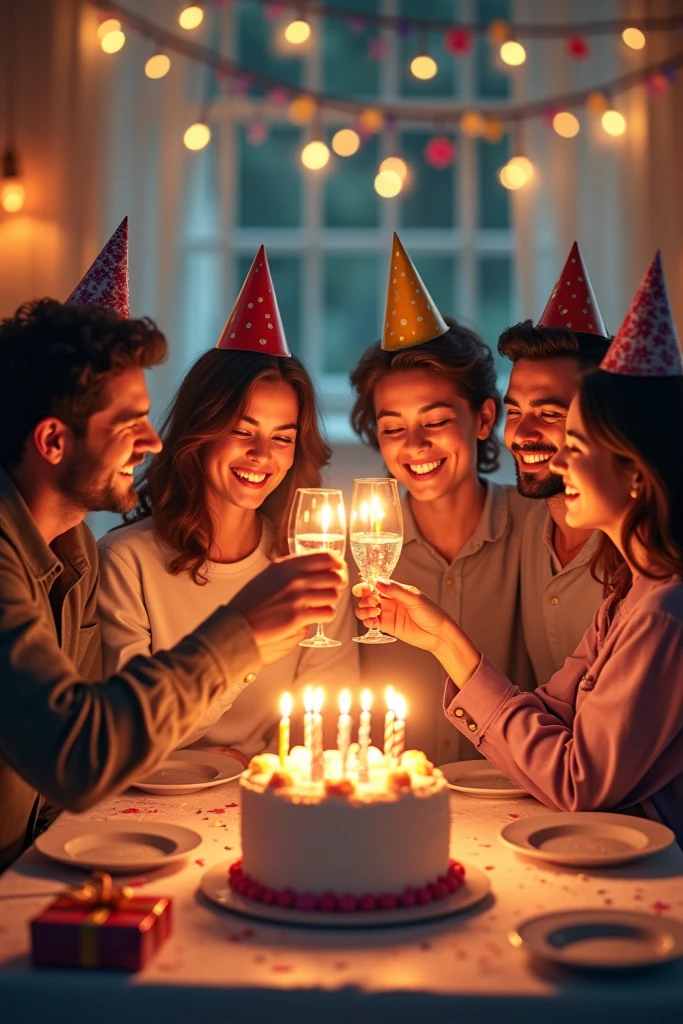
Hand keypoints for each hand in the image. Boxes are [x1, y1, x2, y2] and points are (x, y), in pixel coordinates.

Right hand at [231, 552, 346, 665]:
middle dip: (337, 584)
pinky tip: (317, 616)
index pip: (326, 557)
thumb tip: (314, 566)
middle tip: (333, 590)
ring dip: (330, 601)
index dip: (338, 563)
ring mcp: (297, 597)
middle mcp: (294, 578)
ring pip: (333, 595)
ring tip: (321, 604)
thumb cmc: (252, 601)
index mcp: (287, 564)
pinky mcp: (299, 616)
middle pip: (334, 577)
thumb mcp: (269, 575)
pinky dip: (326, 615)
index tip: (340, 569)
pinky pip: (328, 613)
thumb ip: (290, 569)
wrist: (239, 624)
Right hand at [353, 578, 448, 652]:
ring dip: (364, 609)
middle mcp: (389, 600)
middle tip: (372, 600)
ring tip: (374, 611)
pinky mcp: (386, 626)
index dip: (366, 582)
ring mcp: (387, 613)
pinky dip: (367, 621)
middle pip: (367, 595)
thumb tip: (377, 581)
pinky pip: (370, 622)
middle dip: (363, 596)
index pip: (376, 583)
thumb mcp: (415, 598)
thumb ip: (396, 590)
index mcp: (396, 589)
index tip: (364, 585)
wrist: (438, 634)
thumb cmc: (432, 613)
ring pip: (365, 608)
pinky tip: (374, 621)